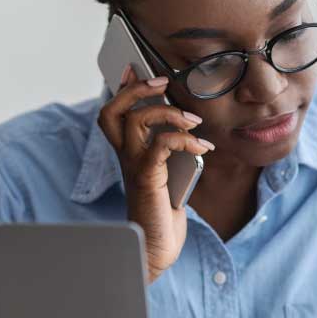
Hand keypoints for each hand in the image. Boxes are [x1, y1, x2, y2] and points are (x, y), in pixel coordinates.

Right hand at [97, 66, 214, 282]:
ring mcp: (134, 167)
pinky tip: (202, 148)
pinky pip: (159, 145)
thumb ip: (169, 149)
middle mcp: (125, 157)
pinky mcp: (147, 179)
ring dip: (168, 113)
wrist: (156, 249)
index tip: (134, 68)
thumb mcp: (169, 172)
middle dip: (137, 90)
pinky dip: (183, 139)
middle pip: (114, 110)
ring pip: (135, 121)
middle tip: (162, 82)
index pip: (113, 113)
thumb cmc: (164, 212)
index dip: (121, 88)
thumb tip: (186, 123)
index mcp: (128, 153)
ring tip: (193, 121)